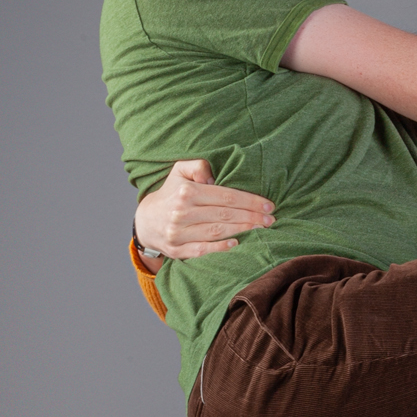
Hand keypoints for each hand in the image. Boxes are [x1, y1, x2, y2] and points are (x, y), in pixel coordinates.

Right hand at [134, 159, 273, 260]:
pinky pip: (202, 250)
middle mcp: (181, 213)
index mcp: (186, 192)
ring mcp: (178, 234)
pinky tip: (236, 243)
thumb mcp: (179, 171)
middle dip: (251, 217)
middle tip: (270, 219)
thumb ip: (197, 166)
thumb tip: (213, 176)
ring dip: (242, 230)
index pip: (225, 197)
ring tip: (260, 228)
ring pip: (217, 232)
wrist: (146, 221)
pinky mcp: (177, 250)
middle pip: (225, 215)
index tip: (268, 205)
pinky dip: (220, 247)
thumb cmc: (171, 193)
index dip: (249, 201)